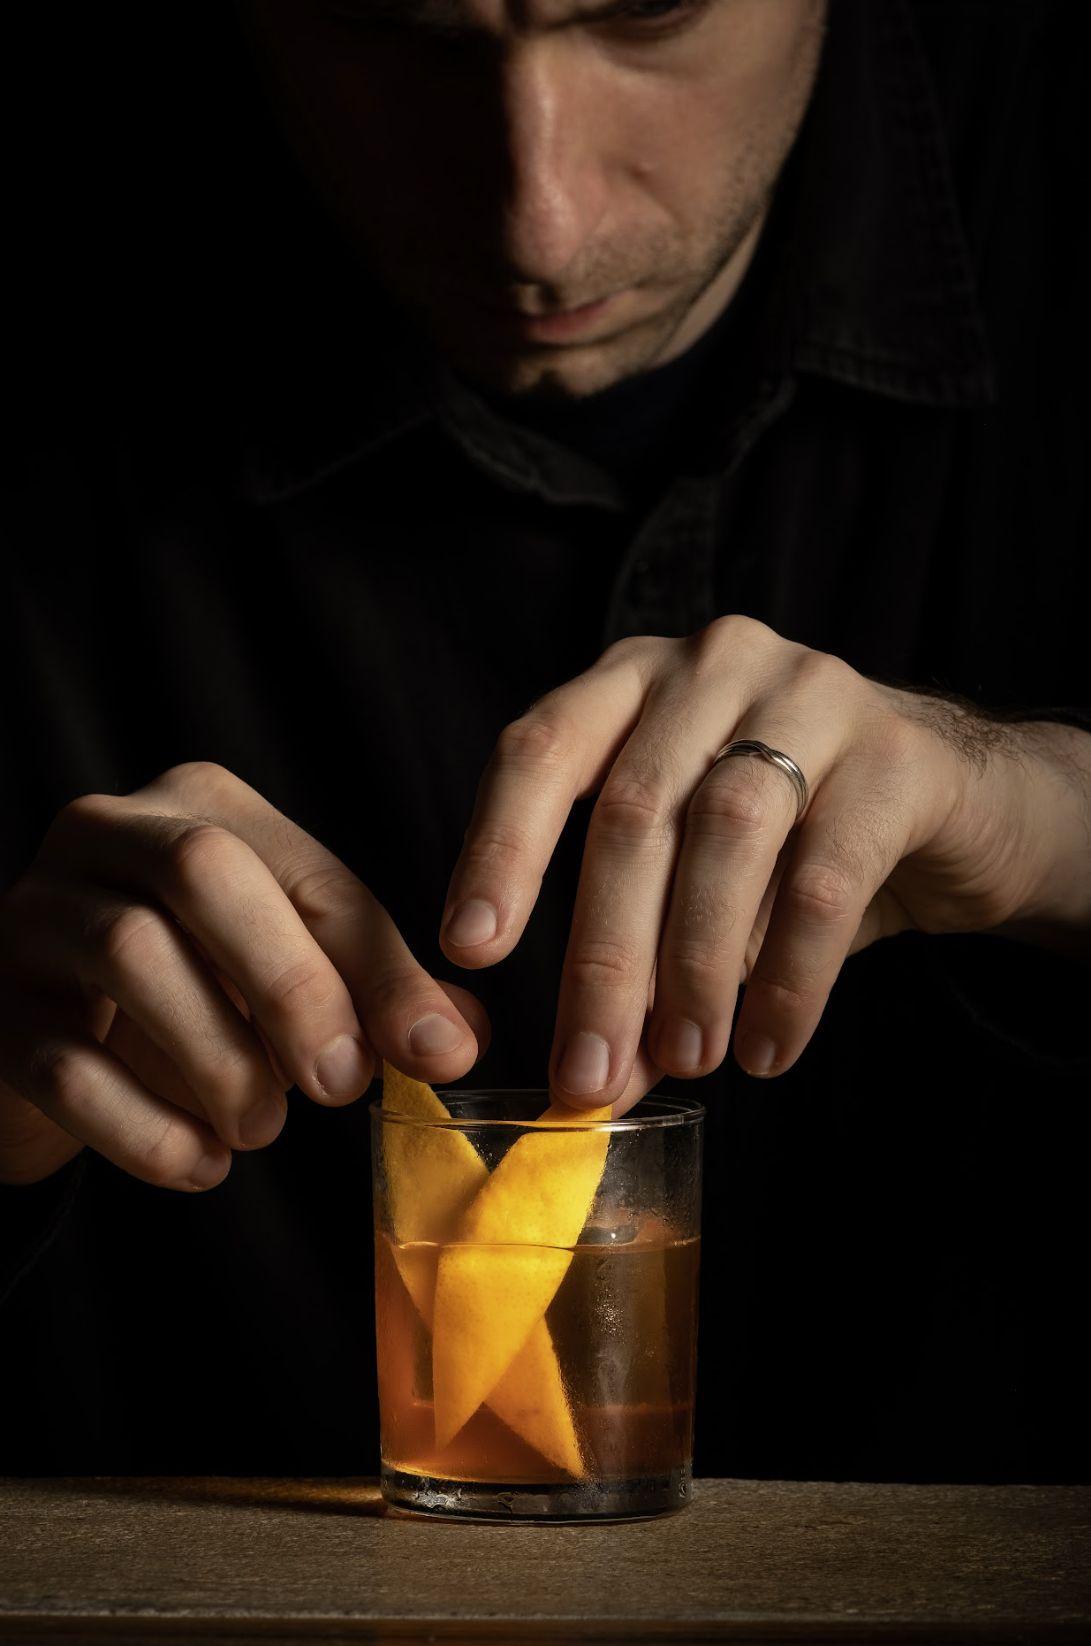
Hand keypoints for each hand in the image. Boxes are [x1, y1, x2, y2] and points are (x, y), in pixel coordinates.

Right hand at [0, 763, 486, 1188]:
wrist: (53, 1036)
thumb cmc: (194, 989)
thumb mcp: (286, 971)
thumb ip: (371, 993)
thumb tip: (456, 1039)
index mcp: (201, 805)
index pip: (307, 874)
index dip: (381, 968)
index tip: (436, 1051)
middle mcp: (107, 831)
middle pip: (203, 870)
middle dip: (291, 984)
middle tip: (338, 1085)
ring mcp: (35, 912)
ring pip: (130, 952)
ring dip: (219, 1058)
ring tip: (263, 1127)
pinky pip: (65, 1062)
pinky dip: (147, 1128)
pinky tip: (201, 1163)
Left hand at [441, 617, 1090, 1113]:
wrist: (958, 809)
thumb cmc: (795, 842)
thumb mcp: (697, 883)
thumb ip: (640, 960)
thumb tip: (594, 1075)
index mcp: (634, 683)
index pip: (541, 751)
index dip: (500, 850)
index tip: (469, 950)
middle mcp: (711, 666)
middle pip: (633, 812)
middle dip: (604, 957)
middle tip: (588, 1070)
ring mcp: (809, 691)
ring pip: (725, 834)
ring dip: (694, 966)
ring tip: (688, 1058)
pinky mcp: (896, 751)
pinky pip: (825, 873)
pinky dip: (789, 975)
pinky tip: (770, 1046)